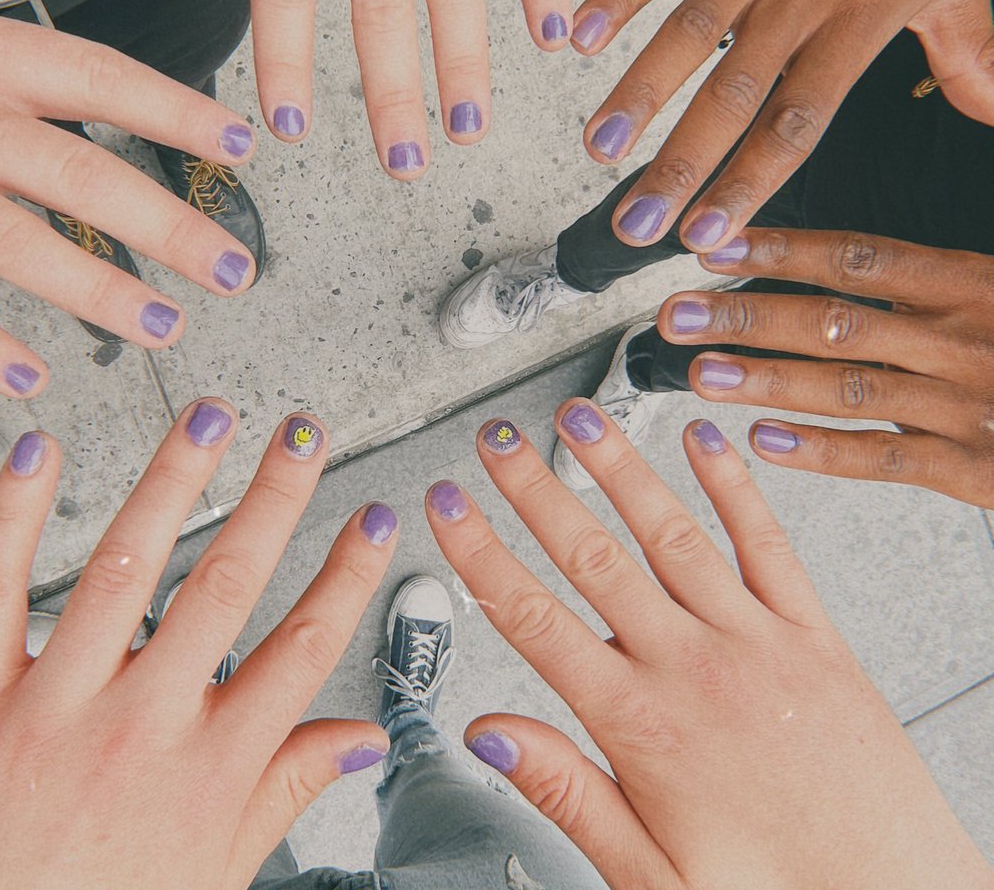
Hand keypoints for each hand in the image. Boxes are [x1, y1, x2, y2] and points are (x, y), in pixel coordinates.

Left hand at [0, 404, 397, 888]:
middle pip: (226, 585)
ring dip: (173, 478)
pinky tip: (40, 453)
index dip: (346, 575)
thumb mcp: (214, 876)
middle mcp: (138, 728)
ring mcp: (51, 710)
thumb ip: (284, 792)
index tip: (372, 521)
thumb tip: (358, 742)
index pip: (302, 649)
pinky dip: (12, 515)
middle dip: (275, 496)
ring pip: (123, 565)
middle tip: (302, 434)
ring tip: (209, 416)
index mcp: (207, 773)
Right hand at [427, 408, 990, 888]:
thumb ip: (565, 790)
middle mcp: (693, 667)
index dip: (481, 553)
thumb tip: (489, 733)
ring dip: (618, 468)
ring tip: (580, 418)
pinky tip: (704, 442)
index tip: (450, 508)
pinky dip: (733, 485)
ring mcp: (755, 641)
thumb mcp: (649, 873)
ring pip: (668, 533)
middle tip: (497, 441)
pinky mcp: (813, 634)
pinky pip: (766, 543)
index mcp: (642, 724)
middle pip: (591, 557)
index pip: (534, 619)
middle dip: (534, 489)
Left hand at [648, 228, 993, 507]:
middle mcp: (963, 339)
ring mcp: (968, 405)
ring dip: (765, 380)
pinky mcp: (977, 470)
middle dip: (746, 315)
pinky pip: (886, 459)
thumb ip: (943, 264)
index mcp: (973, 283)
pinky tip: (765, 440)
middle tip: (677, 313)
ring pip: (846, 387)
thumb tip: (867, 245)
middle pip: (833, 320)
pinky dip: (822, 452)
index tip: (715, 243)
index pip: (858, 256)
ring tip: (699, 372)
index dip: (779, 249)